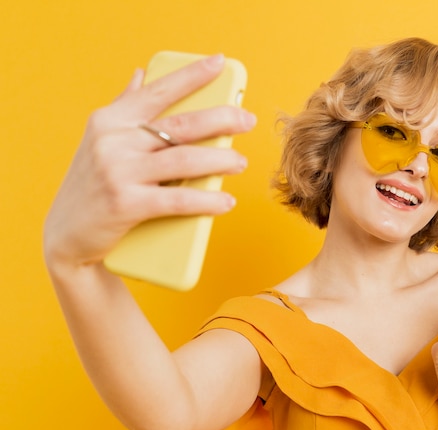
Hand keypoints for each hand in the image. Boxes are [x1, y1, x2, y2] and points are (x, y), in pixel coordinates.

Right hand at [44, 54, 256, 268]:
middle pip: (181, 124)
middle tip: (248, 120)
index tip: (220, 63)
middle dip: (222, 119)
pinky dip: (207, 201)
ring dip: (220, 160)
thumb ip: (122, 107)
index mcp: (110, 120)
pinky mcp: (126, 205)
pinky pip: (178, 200)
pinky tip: (225, 202)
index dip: (192, 75)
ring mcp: (118, 172)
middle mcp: (113, 141)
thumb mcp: (100, 141)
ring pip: (185, 160)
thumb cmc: (91, 187)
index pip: (158, 91)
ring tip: (240, 163)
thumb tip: (141, 74)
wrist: (67, 236)